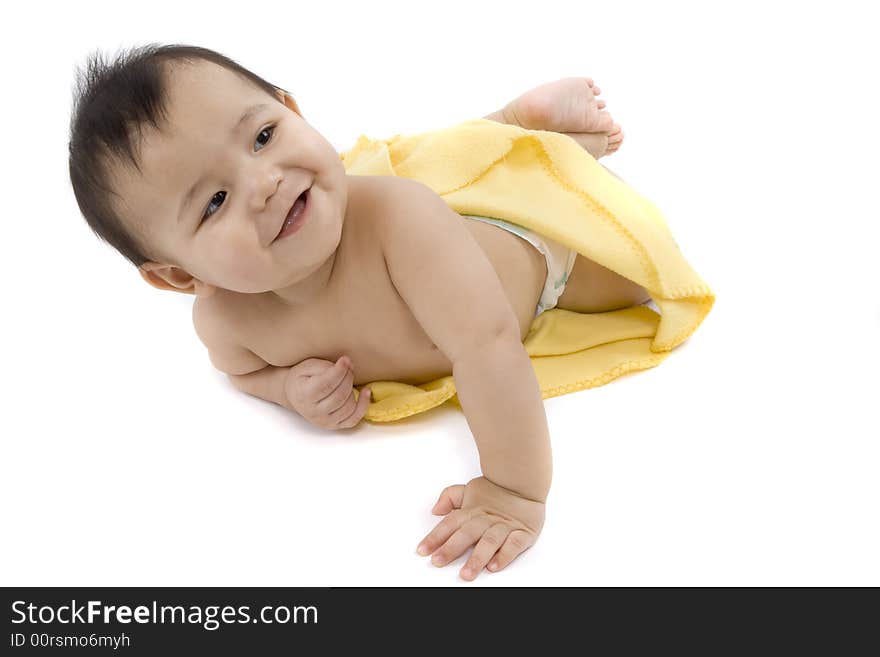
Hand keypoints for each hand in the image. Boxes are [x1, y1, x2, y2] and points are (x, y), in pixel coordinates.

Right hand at [284, 355, 370, 429]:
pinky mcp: (335, 425)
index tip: (345, 359)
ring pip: (348, 406)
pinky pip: (354, 419)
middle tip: (348, 366)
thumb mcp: (308, 366)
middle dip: (348, 377)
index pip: (327, 384)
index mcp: (304, 395)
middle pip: (340, 395)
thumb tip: (346, 364)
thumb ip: (326, 366)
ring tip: (348, 377)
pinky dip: (363, 405)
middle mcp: (313, 412)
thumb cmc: (302, 379)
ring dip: (353, 388)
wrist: (294, 395)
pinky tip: (366, 391)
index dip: (340, 371)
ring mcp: (325, 421)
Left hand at [416, 476, 545, 580]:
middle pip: (466, 534)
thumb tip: (435, 509)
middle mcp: (486, 519)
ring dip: (477, 558)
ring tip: (466, 573)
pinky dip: (504, 556)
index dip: (436, 537)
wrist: (524, 482)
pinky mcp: (523, 533)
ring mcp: (504, 526)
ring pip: (489, 542)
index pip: (450, 523)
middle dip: (451, 548)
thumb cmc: (496, 491)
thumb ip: (450, 497)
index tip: (423, 550)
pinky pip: (513, 545)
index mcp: (472, 510)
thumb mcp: (469, 489)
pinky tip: (494, 566)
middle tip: (438, 561)